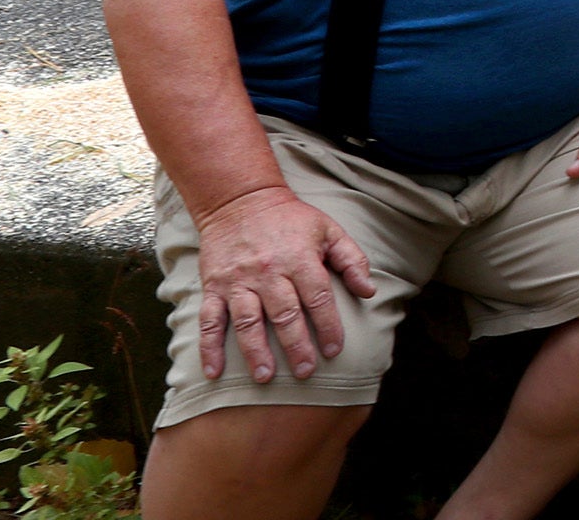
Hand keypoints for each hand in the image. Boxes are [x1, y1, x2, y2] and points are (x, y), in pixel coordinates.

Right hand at [191, 184, 378, 383]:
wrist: (240, 201)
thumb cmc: (291, 220)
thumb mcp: (329, 230)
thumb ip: (352, 260)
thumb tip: (369, 291)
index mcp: (299, 259)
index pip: (318, 297)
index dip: (328, 325)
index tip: (335, 350)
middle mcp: (268, 272)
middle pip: (285, 314)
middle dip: (296, 346)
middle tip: (305, 372)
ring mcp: (238, 280)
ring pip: (248, 320)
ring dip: (255, 351)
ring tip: (265, 376)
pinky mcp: (213, 286)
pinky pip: (210, 319)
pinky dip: (209, 347)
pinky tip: (213, 371)